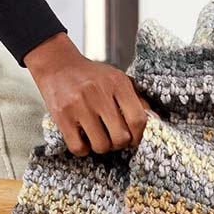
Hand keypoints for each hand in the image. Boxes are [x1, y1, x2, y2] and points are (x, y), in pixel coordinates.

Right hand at [24, 32, 149, 156]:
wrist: (57, 64)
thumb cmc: (92, 77)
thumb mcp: (117, 80)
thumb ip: (137, 100)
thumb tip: (157, 120)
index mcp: (117, 83)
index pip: (138, 120)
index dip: (138, 136)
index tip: (133, 138)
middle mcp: (99, 93)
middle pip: (121, 138)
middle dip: (119, 143)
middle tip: (113, 138)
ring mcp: (79, 106)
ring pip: (101, 146)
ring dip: (101, 146)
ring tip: (97, 136)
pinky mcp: (62, 117)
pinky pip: (79, 148)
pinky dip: (83, 149)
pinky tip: (82, 138)